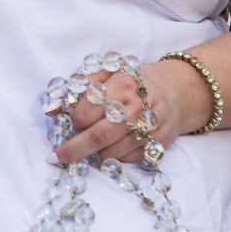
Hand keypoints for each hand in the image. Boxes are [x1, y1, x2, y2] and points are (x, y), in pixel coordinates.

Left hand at [54, 59, 214, 167]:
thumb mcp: (108, 70)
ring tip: (92, 144)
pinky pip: (129, 161)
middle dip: (73, 150)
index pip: (86, 113)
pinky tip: (114, 145)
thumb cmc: (137, 79)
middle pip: (97, 137)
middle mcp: (136, 108)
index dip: (72, 121)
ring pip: (111, 154)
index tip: (69, 122)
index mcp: (121, 85)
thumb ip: (78, 85)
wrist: (180, 89)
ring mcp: (150, 129)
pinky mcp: (160, 145)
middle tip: (56, 156)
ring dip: (95, 153)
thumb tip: (50, 108)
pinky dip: (116, 158)